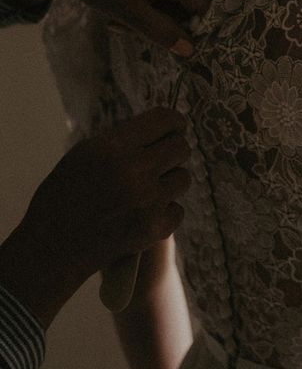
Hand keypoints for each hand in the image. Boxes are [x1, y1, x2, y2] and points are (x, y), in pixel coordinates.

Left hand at [0, 0, 216, 55]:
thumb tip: (191, 51)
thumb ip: (160, 31)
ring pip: (185, 0)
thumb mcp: (125, 10)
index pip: (208, 5)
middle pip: (199, 3)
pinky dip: (159, 7)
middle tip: (151, 36)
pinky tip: (135, 10)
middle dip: (182, 24)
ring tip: (131, 22)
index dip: (205, 29)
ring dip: (167, 17)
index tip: (193, 49)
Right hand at [0, 107, 191, 327]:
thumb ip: (123, 141)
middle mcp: (133, 170)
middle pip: (181, 148)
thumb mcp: (84, 155)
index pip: (164, 120)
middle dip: (174, 153)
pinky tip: (141, 216)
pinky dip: (164, 213)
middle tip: (161, 162)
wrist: (52, 249)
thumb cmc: (65, 198)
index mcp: (111, 147)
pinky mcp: (156, 227)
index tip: (177, 127)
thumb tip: (163, 127)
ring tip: (144, 192)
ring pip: (183, 178)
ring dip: (169, 184)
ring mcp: (147, 200)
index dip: (175, 122)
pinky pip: (178, 209)